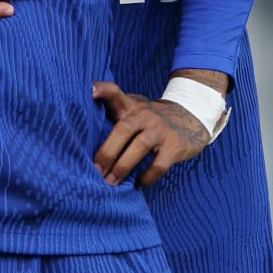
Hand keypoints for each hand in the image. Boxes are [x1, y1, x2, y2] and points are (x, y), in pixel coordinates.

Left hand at [91, 82, 209, 186]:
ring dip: (122, 166)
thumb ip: (114, 116)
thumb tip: (81, 138)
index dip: (102, 90)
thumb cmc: (151, 120)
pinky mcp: (174, 146)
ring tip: (110, 182)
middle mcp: (145, 115)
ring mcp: (161, 130)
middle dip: (107, 151)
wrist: (191, 118)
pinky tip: (138, 182)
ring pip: (140, 146)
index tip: (89, 90)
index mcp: (131, 106)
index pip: (115, 92)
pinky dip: (146, 177)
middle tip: (94, 170)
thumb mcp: (135, 110)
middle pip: (123, 128)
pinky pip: (158, 164)